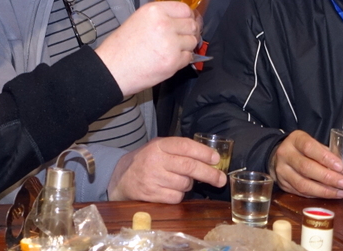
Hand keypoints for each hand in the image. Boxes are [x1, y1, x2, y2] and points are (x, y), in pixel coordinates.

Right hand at [95, 1, 200, 96]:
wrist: (113, 69)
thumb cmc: (121, 47)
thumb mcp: (137, 19)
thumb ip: (159, 16)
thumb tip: (179, 18)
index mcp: (154, 11)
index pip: (185, 8)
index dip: (188, 16)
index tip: (187, 21)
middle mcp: (165, 24)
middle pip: (192, 24)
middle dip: (189, 31)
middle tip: (182, 37)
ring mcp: (171, 44)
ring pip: (193, 41)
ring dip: (186, 46)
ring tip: (172, 49)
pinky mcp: (173, 61)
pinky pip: (189, 57)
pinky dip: (182, 59)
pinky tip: (169, 59)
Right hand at [108, 137, 225, 202]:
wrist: (121, 177)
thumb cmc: (147, 160)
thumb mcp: (159, 148)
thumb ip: (179, 150)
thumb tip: (210, 157)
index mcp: (159, 145)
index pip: (185, 146)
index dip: (203, 152)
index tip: (216, 159)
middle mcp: (156, 160)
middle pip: (189, 167)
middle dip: (209, 174)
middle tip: (221, 179)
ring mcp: (153, 178)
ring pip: (184, 184)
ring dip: (189, 185)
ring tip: (181, 180)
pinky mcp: (152, 194)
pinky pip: (176, 197)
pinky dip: (179, 195)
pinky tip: (172, 189)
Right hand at [270, 130, 342, 198]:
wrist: (278, 156)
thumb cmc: (303, 150)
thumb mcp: (315, 145)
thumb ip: (333, 156)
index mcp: (295, 140)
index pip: (309, 147)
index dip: (325, 157)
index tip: (340, 166)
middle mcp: (286, 154)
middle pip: (306, 167)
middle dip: (327, 177)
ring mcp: (282, 170)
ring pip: (302, 184)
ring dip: (323, 190)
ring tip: (339, 192)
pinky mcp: (283, 184)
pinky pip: (301, 192)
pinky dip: (317, 195)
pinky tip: (328, 194)